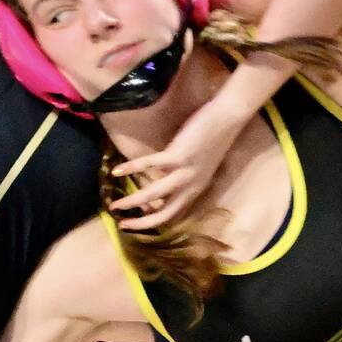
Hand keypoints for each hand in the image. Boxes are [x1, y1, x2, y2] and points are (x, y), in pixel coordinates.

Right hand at [107, 94, 248, 230]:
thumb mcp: (198, 165)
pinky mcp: (178, 155)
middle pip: (164, 214)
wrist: (227, 118)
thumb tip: (159, 179)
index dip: (153, 222)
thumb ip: (180, 175)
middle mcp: (191, 186)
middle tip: (122, 224)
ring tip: (114, 205)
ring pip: (153, 195)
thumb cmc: (213, 138)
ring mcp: (184, 172)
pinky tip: (116, 171)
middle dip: (141, 223)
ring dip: (131, 202)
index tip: (135, 223)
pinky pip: (148, 165)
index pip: (173, 214)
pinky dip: (131, 168)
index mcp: (195, 189)